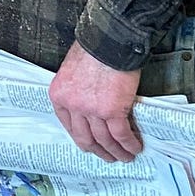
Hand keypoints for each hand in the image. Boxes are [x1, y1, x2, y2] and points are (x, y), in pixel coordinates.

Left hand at [49, 40, 141, 161]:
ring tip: (125, 156)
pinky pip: (121, 135)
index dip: (82, 137)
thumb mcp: (73, 70)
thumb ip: (77, 89)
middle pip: (84, 138)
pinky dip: (129, 144)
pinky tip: (135, 147)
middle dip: (98, 150)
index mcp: (59, 95)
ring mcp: (92, 110)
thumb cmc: (95, 47)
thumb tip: (90, 102)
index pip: (68, 125)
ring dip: (116, 152)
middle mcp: (73, 106)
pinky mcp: (112, 111)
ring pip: (104, 140)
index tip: (91, 144)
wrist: (109, 39)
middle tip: (108, 156)